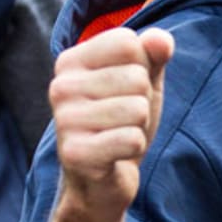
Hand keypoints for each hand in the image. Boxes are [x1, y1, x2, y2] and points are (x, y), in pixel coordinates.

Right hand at [50, 25, 174, 221]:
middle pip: (136, 77)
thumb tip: (161, 40)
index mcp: (70, 61)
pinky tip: (115, 154)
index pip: (129, 43)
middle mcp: (60, 86)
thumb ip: (153, 54)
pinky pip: (132, 139)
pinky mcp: (75, 153)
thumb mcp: (142, 81)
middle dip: (142, 102)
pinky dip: (134, 148)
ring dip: (139, 127)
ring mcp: (64, 120)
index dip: (142, 68)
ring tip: (118, 135)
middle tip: (121, 120)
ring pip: (137, 109)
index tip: (123, 91)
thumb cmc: (120, 122)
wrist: (101, 180)